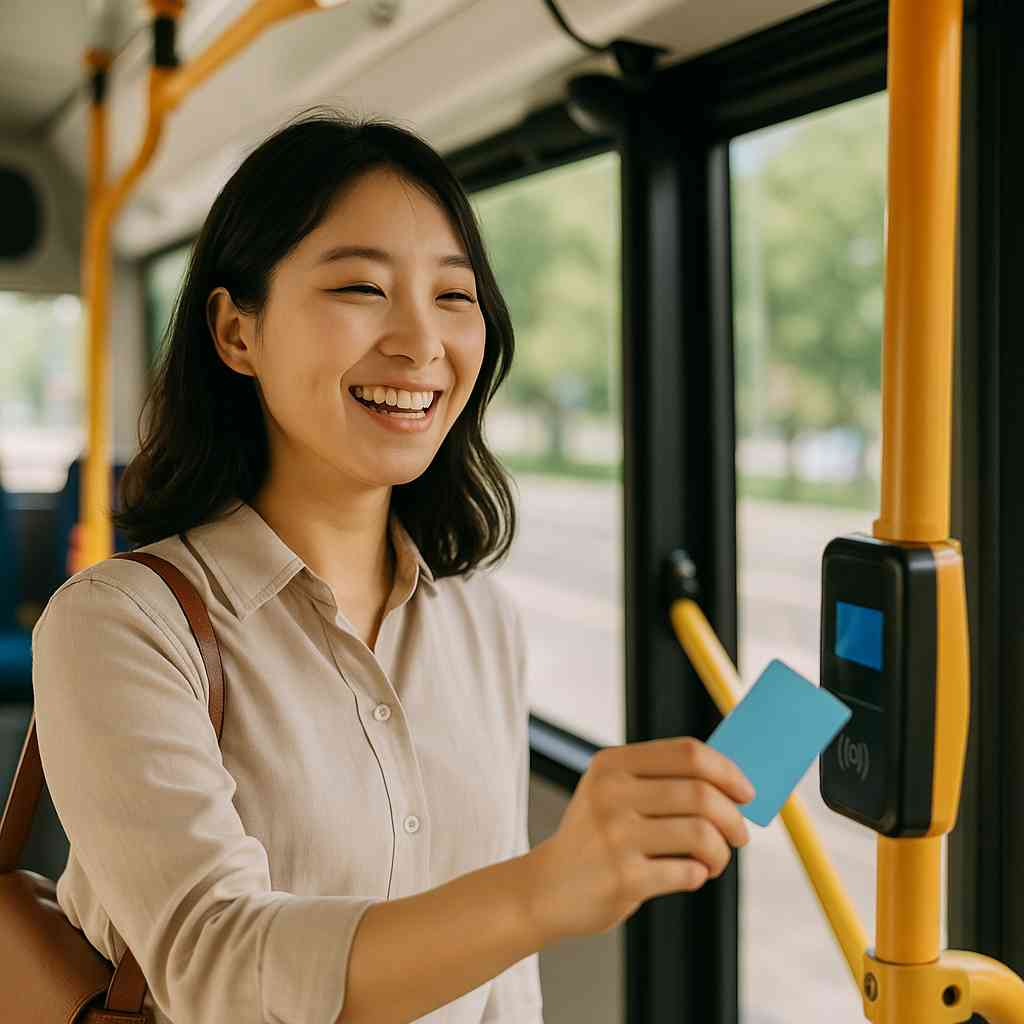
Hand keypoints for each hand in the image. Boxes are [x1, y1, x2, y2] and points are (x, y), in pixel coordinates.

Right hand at [523, 736, 754, 941]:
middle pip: (701, 793)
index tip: (746, 792)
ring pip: (701, 834)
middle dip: (733, 818)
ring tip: (715, 861)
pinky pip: (687, 872)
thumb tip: (733, 783)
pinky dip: (699, 875)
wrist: (546, 888)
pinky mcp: (622, 878)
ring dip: (721, 852)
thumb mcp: (613, 793)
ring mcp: (615, 836)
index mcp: (611, 764)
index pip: (687, 753)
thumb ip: (661, 781)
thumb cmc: (597, 838)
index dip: (727, 771)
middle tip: (740, 835)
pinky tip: (689, 875)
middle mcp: (611, 793)